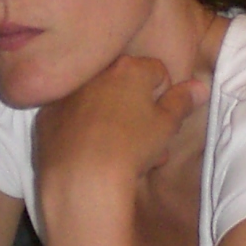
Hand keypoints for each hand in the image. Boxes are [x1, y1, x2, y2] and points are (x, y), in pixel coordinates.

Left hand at [33, 56, 207, 199]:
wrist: (81, 177)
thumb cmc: (131, 147)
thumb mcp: (167, 125)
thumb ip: (182, 102)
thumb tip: (198, 86)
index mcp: (129, 68)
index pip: (157, 72)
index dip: (164, 97)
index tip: (162, 120)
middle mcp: (95, 73)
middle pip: (125, 87)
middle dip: (136, 110)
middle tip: (145, 142)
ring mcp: (68, 94)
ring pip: (98, 103)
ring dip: (111, 120)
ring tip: (120, 155)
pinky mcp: (47, 116)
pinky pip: (72, 118)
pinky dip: (81, 130)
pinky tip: (88, 154)